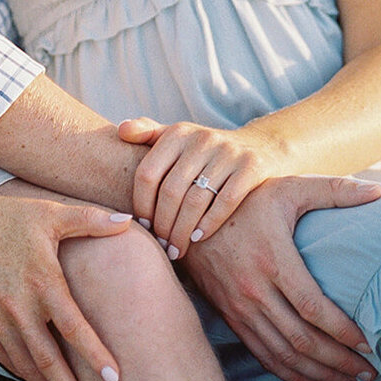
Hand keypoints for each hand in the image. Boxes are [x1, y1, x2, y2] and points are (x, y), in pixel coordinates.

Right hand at [0, 182, 132, 380]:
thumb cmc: (7, 217)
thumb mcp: (50, 213)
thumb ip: (90, 220)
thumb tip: (128, 220)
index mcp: (42, 281)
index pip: (73, 327)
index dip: (94, 355)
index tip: (114, 379)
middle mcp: (19, 307)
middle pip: (49, 360)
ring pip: (26, 365)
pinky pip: (4, 357)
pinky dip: (23, 375)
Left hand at [119, 116, 282, 257]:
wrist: (260, 147)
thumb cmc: (205, 151)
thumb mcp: (177, 137)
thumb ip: (148, 132)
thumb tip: (121, 130)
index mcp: (177, 133)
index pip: (147, 174)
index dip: (141, 205)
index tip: (142, 228)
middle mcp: (202, 139)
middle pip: (171, 191)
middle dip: (163, 225)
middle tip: (161, 247)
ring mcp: (228, 151)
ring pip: (196, 200)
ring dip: (182, 231)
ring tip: (176, 250)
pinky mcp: (251, 166)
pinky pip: (226, 201)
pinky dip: (209, 224)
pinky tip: (198, 239)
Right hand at [182, 173, 380, 380]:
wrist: (188, 211)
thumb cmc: (246, 198)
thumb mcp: (287, 187)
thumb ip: (333, 190)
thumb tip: (378, 190)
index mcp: (272, 258)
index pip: (312, 307)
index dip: (342, 332)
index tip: (368, 345)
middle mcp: (253, 288)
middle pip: (301, 339)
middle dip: (339, 363)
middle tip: (368, 374)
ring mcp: (239, 306)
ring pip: (283, 354)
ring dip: (318, 374)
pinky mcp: (229, 315)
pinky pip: (261, 354)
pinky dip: (288, 374)